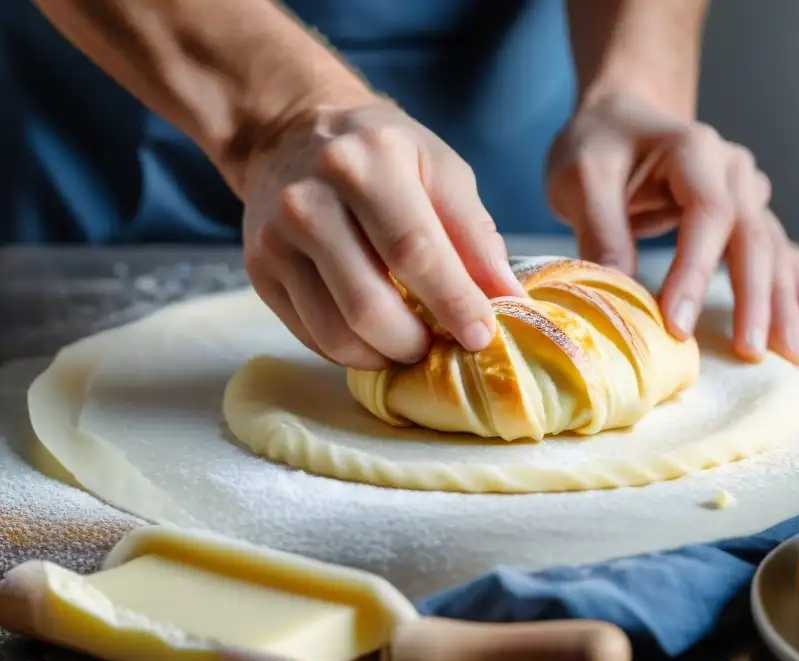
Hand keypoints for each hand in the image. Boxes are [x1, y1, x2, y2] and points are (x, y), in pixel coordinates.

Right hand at [241, 100, 524, 369]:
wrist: (291, 134)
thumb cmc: (382, 154)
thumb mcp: (439, 169)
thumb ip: (475, 234)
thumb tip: (507, 298)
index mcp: (368, 163)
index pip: (415, 252)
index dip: (453, 303)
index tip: (482, 336)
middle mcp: (311, 200)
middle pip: (369, 304)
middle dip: (416, 342)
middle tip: (443, 346)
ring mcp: (277, 239)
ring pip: (336, 332)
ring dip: (385, 356)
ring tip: (412, 345)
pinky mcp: (260, 270)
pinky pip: (311, 335)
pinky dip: (353, 352)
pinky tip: (376, 338)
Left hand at [546, 93, 798, 364]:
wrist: (621, 117)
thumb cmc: (599, 144)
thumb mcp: (581, 176)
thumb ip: (600, 229)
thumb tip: (619, 293)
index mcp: (693, 150)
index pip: (707, 214)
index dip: (695, 272)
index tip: (677, 325)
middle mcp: (733, 169)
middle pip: (753, 236)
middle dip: (755, 299)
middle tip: (750, 351)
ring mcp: (747, 192)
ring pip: (773, 251)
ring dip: (784, 304)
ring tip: (794, 353)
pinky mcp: (747, 216)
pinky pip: (779, 255)